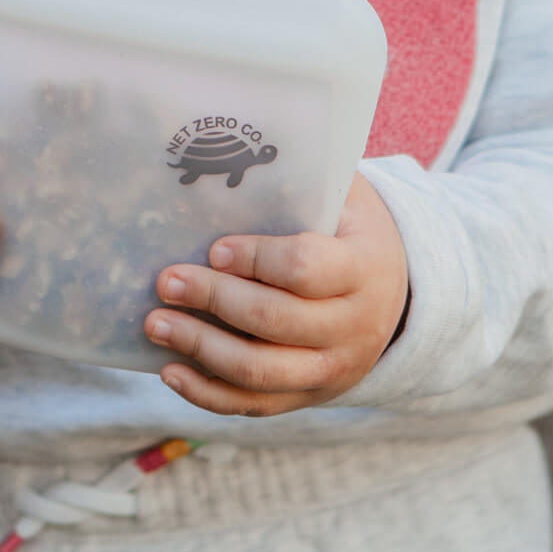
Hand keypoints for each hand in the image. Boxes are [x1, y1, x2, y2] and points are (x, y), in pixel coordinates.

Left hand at [144, 173, 407, 415]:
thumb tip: (233, 146)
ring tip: (155, 323)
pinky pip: (255, 405)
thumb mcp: (345, 196)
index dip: (255, 258)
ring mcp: (333, 369)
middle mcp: (355, 326)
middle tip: (166, 280)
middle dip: (213, 299)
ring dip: (200, 348)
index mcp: (364, 267)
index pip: (304, 268)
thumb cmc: (349, 230)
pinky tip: (169, 371)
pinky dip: (207, 394)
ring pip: (260, 371)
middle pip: (275, 321)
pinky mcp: (310, 396)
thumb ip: (303, 180)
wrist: (397, 293)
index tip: (214, 249)